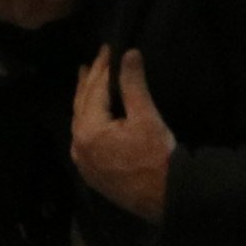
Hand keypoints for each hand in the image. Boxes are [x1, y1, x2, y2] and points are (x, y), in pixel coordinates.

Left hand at [71, 47, 176, 221]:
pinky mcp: (91, 171)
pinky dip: (88, 120)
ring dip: (85, 100)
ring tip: (87, 81)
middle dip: (88, 81)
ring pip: (80, 122)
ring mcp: (82, 160)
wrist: (167, 197)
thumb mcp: (147, 117)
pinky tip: (91, 115)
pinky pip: (84, 138)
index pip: (93, 90)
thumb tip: (129, 54)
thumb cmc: (158, 156)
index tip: (107, 48)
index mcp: (88, 130)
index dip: (102, 67)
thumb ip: (133, 85)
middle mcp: (78, 145)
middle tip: (92, 61)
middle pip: (81, 105)